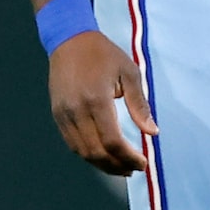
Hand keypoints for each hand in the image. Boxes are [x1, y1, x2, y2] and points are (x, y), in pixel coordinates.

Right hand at [50, 31, 153, 175]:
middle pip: (96, 152)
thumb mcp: (129, 73)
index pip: (112, 141)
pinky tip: (103, 155)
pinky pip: (71, 142)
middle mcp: (76, 111)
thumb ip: (140, 105)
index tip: (143, 163)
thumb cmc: (104, 54)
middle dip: (117, 165)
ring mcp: (63, 114)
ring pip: (82, 151)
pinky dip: (88, 154)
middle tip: (134, 169)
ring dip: (102, 164)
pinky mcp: (57, 114)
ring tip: (121, 168)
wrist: (69, 40)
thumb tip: (152, 132)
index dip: (128, 157)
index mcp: (96, 101)